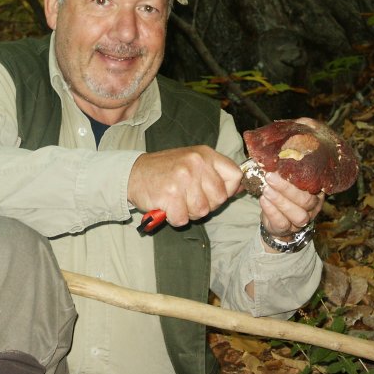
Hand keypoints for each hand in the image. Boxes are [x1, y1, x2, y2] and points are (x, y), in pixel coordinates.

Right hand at [127, 146, 242, 226]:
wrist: (133, 173)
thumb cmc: (165, 170)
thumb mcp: (192, 160)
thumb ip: (214, 172)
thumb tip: (241, 188)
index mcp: (204, 154)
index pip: (235, 176)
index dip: (228, 190)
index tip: (214, 192)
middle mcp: (196, 164)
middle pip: (220, 198)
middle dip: (206, 204)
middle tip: (188, 197)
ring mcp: (183, 179)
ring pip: (202, 211)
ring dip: (189, 211)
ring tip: (177, 200)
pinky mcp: (170, 196)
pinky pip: (183, 219)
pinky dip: (175, 217)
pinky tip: (167, 206)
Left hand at [259, 171, 323, 239]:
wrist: (276, 219)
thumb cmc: (283, 194)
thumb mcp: (288, 182)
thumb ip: (286, 172)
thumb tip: (275, 156)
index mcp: (315, 193)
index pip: (314, 185)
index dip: (300, 177)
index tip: (284, 167)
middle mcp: (312, 208)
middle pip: (306, 200)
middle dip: (287, 188)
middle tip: (270, 177)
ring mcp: (301, 221)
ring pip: (297, 214)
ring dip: (280, 201)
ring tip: (266, 189)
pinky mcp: (287, 230)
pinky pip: (282, 222)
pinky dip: (271, 211)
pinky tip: (263, 200)